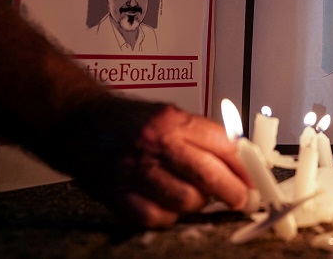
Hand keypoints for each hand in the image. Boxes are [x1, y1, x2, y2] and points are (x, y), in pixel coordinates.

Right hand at [42, 97, 251, 227]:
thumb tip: (240, 160)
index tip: (254, 178)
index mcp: (172, 120)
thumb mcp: (169, 115)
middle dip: (232, 192)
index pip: (221, 145)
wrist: (78, 123)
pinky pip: (156, 217)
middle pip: (207, 175)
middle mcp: (155, 144)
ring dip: (198, 204)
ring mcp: (135, 171)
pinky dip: (169, 216)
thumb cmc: (128, 120)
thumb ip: (202, 137)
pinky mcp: (117, 196)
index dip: (243, 166)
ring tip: (197, 197)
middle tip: (241, 200)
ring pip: (185, 200)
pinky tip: (169, 206)